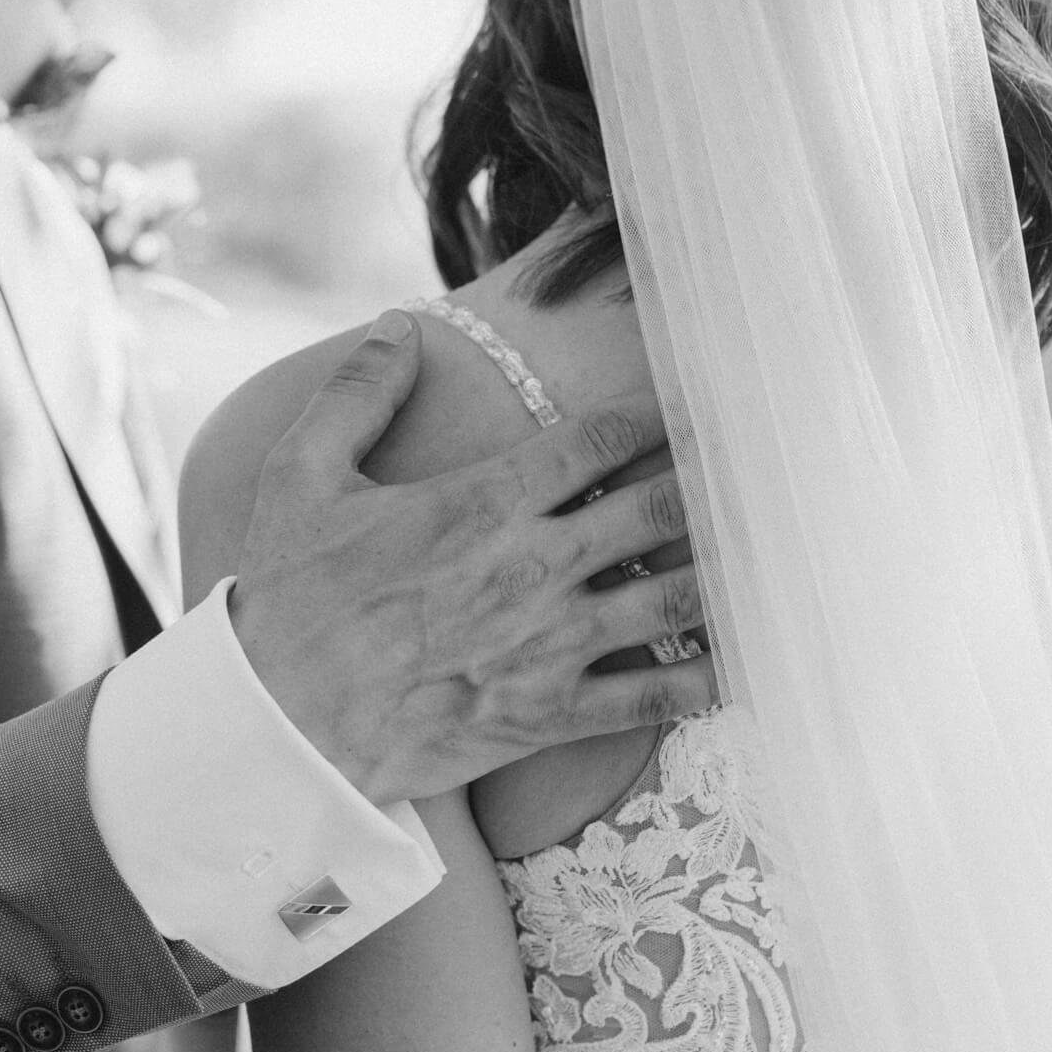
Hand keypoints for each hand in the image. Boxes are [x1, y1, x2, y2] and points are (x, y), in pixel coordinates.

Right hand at [227, 311, 715, 804]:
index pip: (597, 439)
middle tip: (758, 459)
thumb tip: (402, 324)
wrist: (276, 727)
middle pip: (657, 508)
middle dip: (712, 479)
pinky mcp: (547, 716)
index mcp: (482, 503)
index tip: (695, 395)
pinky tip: (751, 662)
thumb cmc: (287, 597)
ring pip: (672, 598)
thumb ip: (359, 391)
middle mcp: (532, 569)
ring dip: (729, 568)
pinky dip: (708, 680)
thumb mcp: (301, 474)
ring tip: (775, 545)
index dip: (657, 411)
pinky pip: (651, 698)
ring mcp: (548, 647)